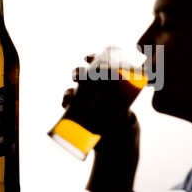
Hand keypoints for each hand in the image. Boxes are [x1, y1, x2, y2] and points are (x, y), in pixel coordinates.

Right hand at [61, 55, 139, 191]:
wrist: (115, 133)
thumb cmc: (122, 116)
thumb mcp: (126, 113)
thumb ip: (126, 115)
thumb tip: (126, 116)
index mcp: (107, 80)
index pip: (98, 64)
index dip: (92, 58)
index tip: (88, 58)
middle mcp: (93, 86)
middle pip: (83, 74)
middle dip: (78, 73)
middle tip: (78, 77)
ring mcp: (84, 96)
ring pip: (74, 88)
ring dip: (70, 90)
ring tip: (70, 97)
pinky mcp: (77, 108)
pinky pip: (68, 101)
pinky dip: (65, 101)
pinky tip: (65, 105)